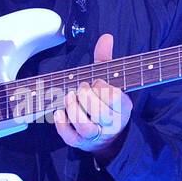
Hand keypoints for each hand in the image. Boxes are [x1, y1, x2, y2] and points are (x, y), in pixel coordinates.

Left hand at [53, 33, 132, 157]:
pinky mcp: (80, 143)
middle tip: (80, 88)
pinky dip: (62, 125)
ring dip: (74, 109)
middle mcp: (111, 123)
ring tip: (69, 96)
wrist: (107, 134)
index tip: (97, 82)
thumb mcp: (109, 79)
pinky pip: (71, 138)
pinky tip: (59, 112)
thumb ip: (106, 58)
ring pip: (86, 127)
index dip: (104, 88)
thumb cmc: (105, 101)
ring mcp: (96, 135)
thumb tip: (106, 37)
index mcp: (122, 107)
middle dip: (87, 97)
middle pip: (101, 114)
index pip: (116, 99)